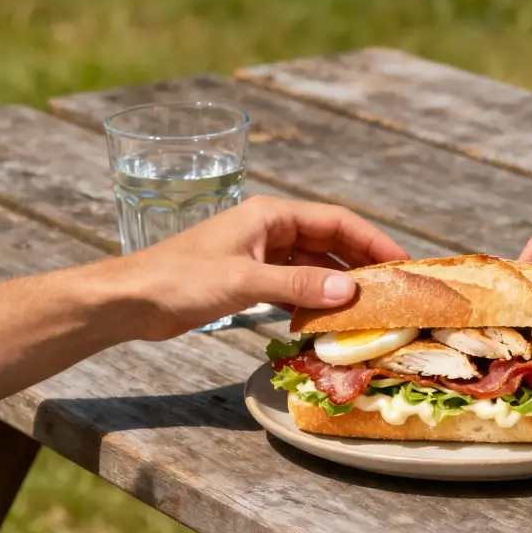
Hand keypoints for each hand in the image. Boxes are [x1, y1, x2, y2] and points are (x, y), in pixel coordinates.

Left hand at [111, 195, 409, 339]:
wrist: (130, 300)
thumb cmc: (180, 279)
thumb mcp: (244, 281)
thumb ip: (298, 284)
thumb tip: (348, 289)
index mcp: (269, 215)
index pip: (335, 221)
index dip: (371, 239)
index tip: (400, 261)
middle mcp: (268, 229)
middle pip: (328, 241)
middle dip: (360, 262)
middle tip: (392, 287)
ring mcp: (258, 254)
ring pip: (312, 264)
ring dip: (337, 283)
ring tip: (367, 305)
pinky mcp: (248, 279)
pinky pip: (293, 284)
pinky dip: (312, 298)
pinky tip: (327, 317)